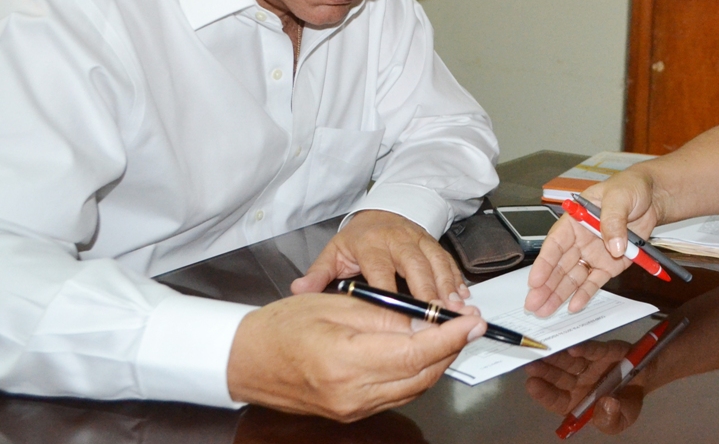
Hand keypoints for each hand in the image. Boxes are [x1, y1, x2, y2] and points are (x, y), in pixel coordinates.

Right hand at [227, 292, 484, 420]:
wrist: (245, 360)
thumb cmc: (282, 327)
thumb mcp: (336, 304)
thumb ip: (386, 315)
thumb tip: (428, 320)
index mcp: (346, 362)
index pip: (416, 353)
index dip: (450, 337)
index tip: (473, 321)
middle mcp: (353, 394)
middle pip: (422, 375)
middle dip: (451, 348)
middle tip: (468, 322)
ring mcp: (353, 409)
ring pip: (415, 388)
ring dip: (438, 361)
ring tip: (449, 332)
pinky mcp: (352, 413)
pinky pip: (398, 394)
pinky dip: (416, 373)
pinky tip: (422, 351)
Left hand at [291, 210, 469, 303]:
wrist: (380, 213)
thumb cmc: (357, 240)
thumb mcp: (333, 253)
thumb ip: (318, 273)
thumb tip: (298, 290)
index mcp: (370, 244)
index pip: (381, 270)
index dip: (391, 293)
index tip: (396, 319)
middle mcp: (397, 240)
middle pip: (415, 265)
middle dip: (428, 291)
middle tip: (437, 316)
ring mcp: (418, 240)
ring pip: (436, 262)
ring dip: (447, 285)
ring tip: (455, 308)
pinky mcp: (433, 243)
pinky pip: (448, 260)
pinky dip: (456, 278)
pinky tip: (464, 296)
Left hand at [524, 340, 644, 434]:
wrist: (646, 379)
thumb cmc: (626, 403)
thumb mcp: (619, 420)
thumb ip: (610, 420)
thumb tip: (606, 405)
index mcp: (577, 401)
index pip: (557, 398)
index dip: (544, 393)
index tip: (532, 385)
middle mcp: (579, 381)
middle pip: (559, 377)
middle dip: (545, 372)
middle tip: (531, 366)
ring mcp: (590, 364)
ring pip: (571, 361)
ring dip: (558, 358)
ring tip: (545, 354)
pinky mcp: (605, 351)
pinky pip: (594, 350)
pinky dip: (584, 349)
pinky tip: (572, 348)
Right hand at [525, 170, 663, 315]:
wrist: (652, 197)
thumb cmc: (629, 189)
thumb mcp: (619, 197)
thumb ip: (614, 220)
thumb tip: (614, 245)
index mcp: (575, 219)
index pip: (555, 243)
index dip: (544, 263)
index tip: (535, 280)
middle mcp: (580, 240)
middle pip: (559, 265)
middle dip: (545, 286)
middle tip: (533, 304)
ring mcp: (594, 254)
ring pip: (573, 277)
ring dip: (559, 294)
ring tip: (545, 311)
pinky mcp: (609, 264)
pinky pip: (594, 281)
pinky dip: (585, 294)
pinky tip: (574, 306)